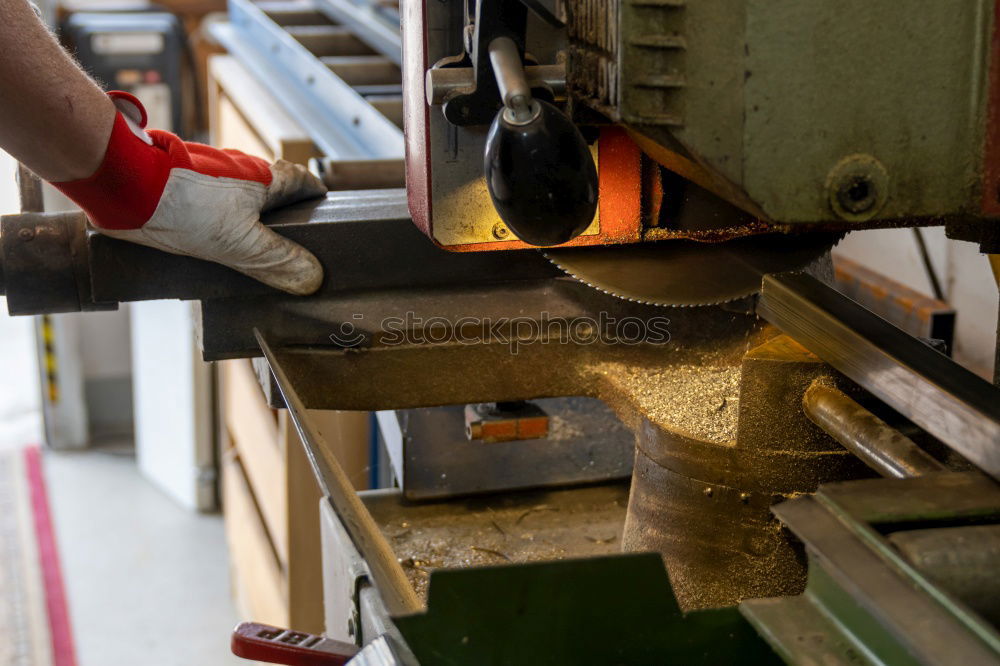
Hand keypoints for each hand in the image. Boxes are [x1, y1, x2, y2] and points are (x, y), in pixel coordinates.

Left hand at [53, 92, 324, 294]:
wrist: (122, 185)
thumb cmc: (184, 206)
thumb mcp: (241, 242)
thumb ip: (278, 261)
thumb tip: (313, 278)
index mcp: (263, 178)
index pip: (303, 184)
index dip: (317, 202)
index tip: (325, 223)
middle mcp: (239, 173)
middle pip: (272, 195)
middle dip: (283, 221)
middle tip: (292, 253)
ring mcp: (209, 180)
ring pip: (240, 204)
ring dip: (249, 226)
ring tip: (254, 261)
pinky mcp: (182, 191)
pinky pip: (212, 212)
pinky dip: (219, 229)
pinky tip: (214, 254)